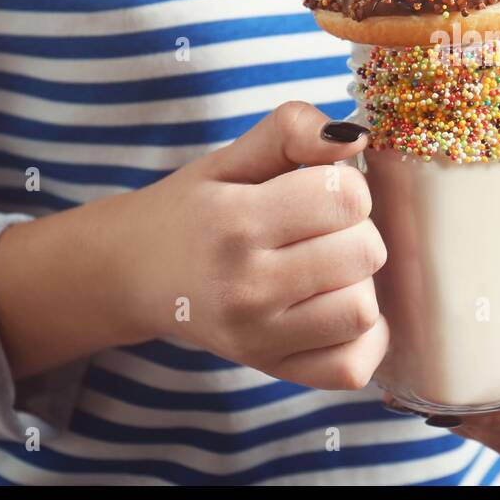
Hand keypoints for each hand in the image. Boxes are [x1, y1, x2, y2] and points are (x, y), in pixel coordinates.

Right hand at [0, 102, 388, 389]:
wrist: (134, 274)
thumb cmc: (194, 210)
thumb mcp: (232, 158)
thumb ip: (292, 130)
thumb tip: (354, 137)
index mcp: (236, 222)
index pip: (347, 198)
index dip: (344, 186)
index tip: (315, 191)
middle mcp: (246, 287)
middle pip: (364, 252)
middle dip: (355, 230)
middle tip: (320, 229)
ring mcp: (258, 338)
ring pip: (362, 310)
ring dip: (357, 283)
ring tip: (325, 268)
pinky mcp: (271, 369)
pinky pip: (352, 367)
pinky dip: (360, 339)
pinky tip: (334, 308)